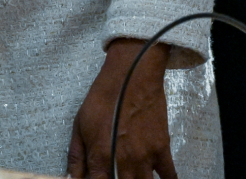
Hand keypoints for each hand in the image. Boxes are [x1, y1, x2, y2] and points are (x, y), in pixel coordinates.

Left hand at [69, 38, 176, 178]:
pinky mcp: (162, 148)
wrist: (131, 75)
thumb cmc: (103, 98)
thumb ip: (76, 157)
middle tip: (117, 174)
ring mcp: (146, 157)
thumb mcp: (80, 126)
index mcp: (101, 158)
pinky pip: (169, 174)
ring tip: (134, 176)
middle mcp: (124, 162)